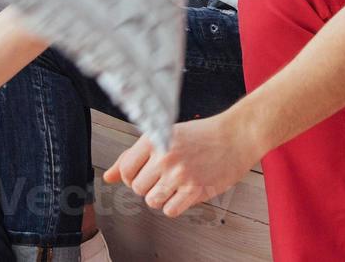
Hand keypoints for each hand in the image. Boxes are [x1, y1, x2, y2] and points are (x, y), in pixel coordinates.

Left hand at [103, 113, 260, 217]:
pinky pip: (169, 210)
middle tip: (165, 176)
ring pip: (151, 201)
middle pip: (137, 188)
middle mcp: (165, 156)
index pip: (125, 169)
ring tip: (175, 183)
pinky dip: (175, 205)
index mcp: (155, 139)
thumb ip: (134, 156)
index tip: (143, 173)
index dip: (131, 176)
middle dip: (148, 186)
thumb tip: (109, 177)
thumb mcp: (165, 135)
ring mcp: (179, 174)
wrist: (236, 136)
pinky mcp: (194, 189)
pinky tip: (185, 191)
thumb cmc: (202, 135)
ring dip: (161, 197)